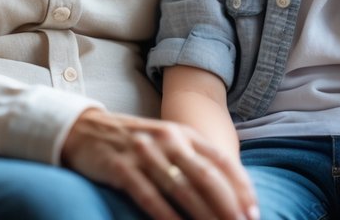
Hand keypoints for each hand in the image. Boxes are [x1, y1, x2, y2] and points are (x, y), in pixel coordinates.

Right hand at [61, 108, 257, 219]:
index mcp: (183, 134)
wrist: (85, 128)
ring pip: (182, 189)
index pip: (221, 161)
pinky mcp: (121, 168)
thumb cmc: (134, 142)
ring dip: (204, 215)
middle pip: (206, 177)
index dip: (241, 188)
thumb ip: (193, 160)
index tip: (254, 212)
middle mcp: (168, 140)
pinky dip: (166, 216)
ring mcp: (144, 153)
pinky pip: (149, 196)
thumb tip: (226, 193)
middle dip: (228, 206)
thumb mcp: (167, 142)